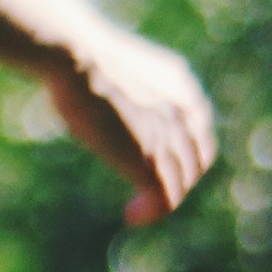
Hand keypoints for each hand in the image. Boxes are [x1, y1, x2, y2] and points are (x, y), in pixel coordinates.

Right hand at [42, 20, 217, 226]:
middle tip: (145, 195)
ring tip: (135, 211)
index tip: (151, 164)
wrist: (77, 57)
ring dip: (160, 200)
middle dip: (175, 181)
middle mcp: (185, 111)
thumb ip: (117, 81)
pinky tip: (132, 216)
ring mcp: (171, 137)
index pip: (196, 129)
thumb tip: (87, 81)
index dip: (181, 153)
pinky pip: (166, 199)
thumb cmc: (74, 54)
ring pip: (181, 182)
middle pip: (194, 160)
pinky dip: (152, 212)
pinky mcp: (153, 160)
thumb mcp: (110, 64)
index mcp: (179, 83)